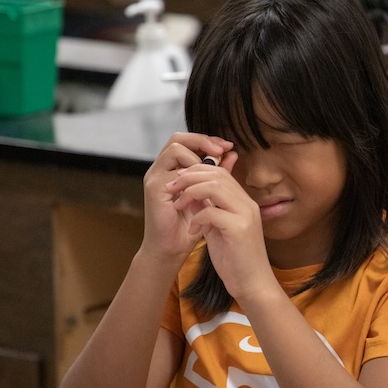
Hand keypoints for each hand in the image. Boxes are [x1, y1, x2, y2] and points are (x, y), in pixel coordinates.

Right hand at [141, 133, 233, 260]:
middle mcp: (161, 169)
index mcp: (172, 168)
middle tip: (222, 149)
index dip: (207, 140)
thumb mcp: (207, 196)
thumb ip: (217, 174)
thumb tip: (232, 154)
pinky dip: (191, 174)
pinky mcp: (154, 188)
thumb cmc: (188, 226)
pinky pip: (173, 171)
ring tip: (213, 167)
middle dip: (203, 141)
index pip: (187, 142)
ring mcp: (155, 176)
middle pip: (178, 138)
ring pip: (175, 149)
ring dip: (197, 155)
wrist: (171, 249)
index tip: (227, 146)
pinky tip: (204, 183)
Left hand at [166, 159, 276, 301]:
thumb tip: (190, 193)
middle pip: (217, 175)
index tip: (178, 179)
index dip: (197, 171)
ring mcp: (245, 215)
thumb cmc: (235, 260)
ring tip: (178, 203)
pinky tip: (192, 230)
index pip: (220, 172)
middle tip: (172, 186)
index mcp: (243, 202)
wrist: (252, 285)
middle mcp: (247, 204)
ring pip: (215, 187)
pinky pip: (212, 212)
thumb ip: (208, 209)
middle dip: (190, 177)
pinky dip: (197, 217)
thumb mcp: (218, 229)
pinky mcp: (239, 229)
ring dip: (191, 192)